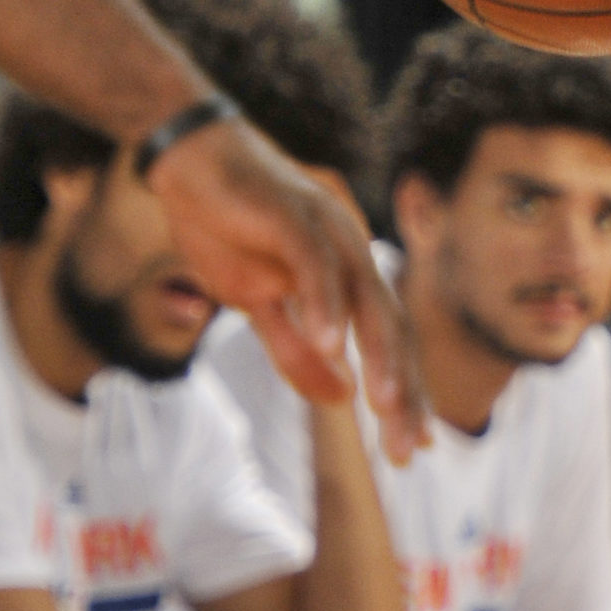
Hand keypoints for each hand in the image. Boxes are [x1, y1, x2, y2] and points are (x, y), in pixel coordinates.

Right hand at [148, 116, 430, 463]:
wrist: (193, 162)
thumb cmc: (229, 229)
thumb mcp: (259, 304)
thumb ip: (297, 349)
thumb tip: (339, 399)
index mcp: (349, 273)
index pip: (388, 340)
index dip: (405, 391)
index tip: (416, 447)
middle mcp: (352, 250)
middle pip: (390, 325)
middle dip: (403, 388)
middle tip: (412, 446)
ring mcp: (328, 227)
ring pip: (365, 296)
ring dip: (378, 352)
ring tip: (387, 405)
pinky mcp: (294, 211)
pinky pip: (316, 261)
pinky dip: (323, 302)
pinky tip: (330, 343)